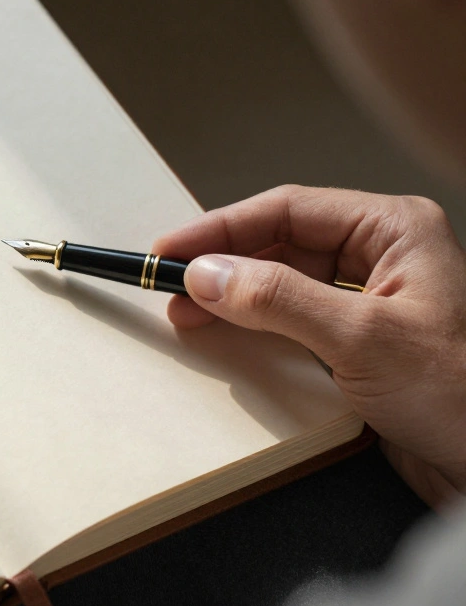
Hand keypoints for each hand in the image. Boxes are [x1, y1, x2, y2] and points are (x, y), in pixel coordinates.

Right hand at [153, 185, 465, 507]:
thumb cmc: (462, 395)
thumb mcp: (362, 338)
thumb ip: (279, 299)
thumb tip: (208, 274)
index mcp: (395, 230)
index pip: (288, 210)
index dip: (220, 229)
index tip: (169, 250)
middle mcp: (385, 257)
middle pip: (281, 244)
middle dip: (222, 265)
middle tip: (169, 287)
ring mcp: (373, 302)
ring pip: (284, 283)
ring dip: (235, 297)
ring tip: (188, 313)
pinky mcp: (361, 345)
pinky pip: (294, 322)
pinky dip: (255, 327)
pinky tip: (227, 336)